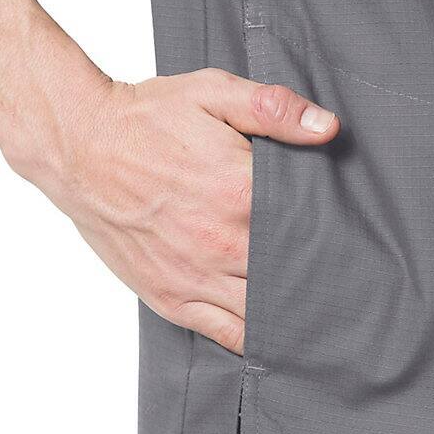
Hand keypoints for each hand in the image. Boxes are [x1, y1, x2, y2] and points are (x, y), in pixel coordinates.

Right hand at [26, 68, 338, 354]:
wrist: (78, 147)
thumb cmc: (144, 120)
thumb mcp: (212, 93)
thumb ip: (273, 110)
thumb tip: (327, 128)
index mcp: (240, 192)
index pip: (310, 229)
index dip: (337, 238)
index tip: (354, 243)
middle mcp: (222, 242)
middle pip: (293, 276)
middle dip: (320, 280)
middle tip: (347, 284)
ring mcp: (195, 276)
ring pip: (264, 313)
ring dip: (293, 315)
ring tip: (321, 316)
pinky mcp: (170, 296)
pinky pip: (223, 333)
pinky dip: (253, 339)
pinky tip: (275, 337)